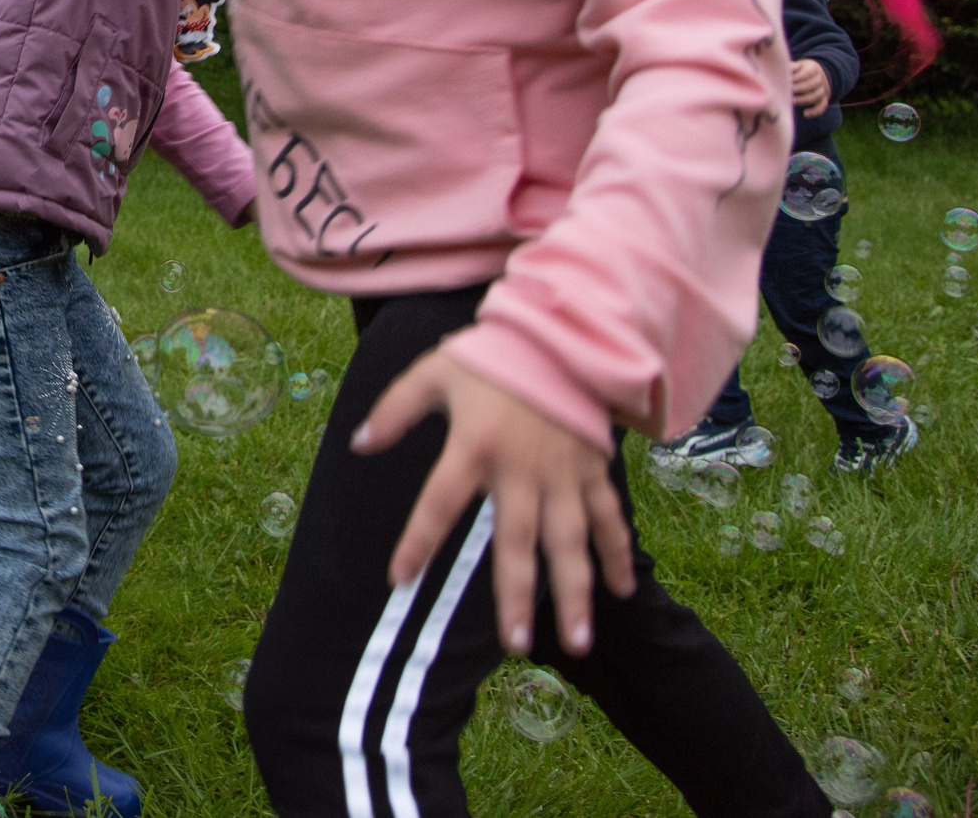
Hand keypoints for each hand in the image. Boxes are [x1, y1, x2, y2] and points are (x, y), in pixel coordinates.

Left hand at [352, 350, 633, 657]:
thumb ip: (395, 409)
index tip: (398, 579)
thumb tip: (359, 444)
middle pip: (517, 542)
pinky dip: (617, 554)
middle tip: (517, 645)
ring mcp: (563, 474)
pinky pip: (607, 518)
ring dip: (575, 592)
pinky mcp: (593, 469)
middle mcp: (521, 469)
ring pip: (571, 542)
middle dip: (517, 595)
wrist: (560, 332)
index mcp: (474, 446)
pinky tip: (619, 592)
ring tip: (578, 641)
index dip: (418, 541)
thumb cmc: (491, 355)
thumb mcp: (433, 371)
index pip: (439, 503)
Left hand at [789, 58, 832, 115]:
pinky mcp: (822, 100)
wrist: (813, 76)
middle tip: (787, 92)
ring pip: (816, 96)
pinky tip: (805, 114)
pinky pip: (822, 107)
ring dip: (804, 100)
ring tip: (792, 101)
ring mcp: (822, 90)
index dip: (797, 77)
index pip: (807, 73)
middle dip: (799, 89)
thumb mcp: (795, 66)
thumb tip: (785, 70)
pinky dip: (815, 112)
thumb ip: (790, 67)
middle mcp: (819, 79)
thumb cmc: (798, 71)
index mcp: (813, 68)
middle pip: (812, 85)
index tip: (787, 81)